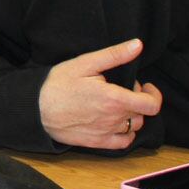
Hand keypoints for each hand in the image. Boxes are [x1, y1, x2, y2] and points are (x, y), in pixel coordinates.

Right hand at [37, 38, 163, 149]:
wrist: (35, 108)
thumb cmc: (58, 84)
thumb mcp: (85, 63)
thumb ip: (114, 55)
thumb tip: (138, 45)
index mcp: (114, 99)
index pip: (151, 104)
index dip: (154, 94)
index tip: (145, 86)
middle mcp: (114, 119)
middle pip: (143, 113)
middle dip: (137, 99)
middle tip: (121, 89)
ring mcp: (106, 133)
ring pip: (134, 126)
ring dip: (132, 114)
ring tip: (115, 103)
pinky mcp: (98, 143)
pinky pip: (123, 142)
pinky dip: (126, 132)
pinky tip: (114, 121)